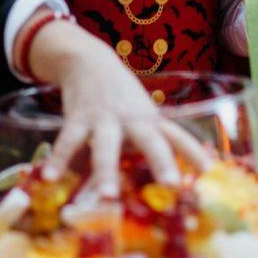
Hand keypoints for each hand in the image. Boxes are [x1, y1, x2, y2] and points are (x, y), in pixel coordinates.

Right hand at [20, 15, 209, 195]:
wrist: (88, 60)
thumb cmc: (122, 99)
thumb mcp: (144, 115)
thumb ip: (159, 143)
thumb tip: (187, 174)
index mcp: (151, 121)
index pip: (177, 136)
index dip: (193, 152)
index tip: (207, 171)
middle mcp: (133, 120)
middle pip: (151, 140)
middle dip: (161, 161)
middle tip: (171, 185)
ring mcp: (105, 119)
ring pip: (106, 145)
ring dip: (106, 170)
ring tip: (107, 196)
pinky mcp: (78, 118)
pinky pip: (68, 141)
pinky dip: (59, 160)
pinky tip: (50, 178)